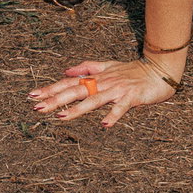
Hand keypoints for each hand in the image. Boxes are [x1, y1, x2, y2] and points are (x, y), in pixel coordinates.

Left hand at [29, 58, 177, 127]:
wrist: (160, 70)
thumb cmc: (134, 71)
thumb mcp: (109, 66)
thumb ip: (88, 67)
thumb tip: (66, 70)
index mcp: (97, 77)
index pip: (69, 82)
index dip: (51, 88)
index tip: (32, 95)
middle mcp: (104, 82)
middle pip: (76, 90)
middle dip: (56, 99)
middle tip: (37, 108)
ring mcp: (117, 89)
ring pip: (94, 99)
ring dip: (78, 109)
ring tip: (62, 117)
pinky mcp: (131, 97)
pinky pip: (120, 108)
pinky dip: (113, 116)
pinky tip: (104, 125)